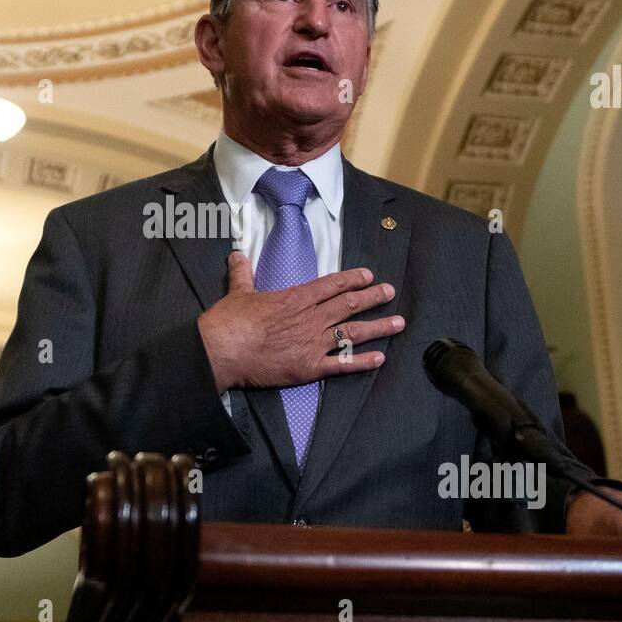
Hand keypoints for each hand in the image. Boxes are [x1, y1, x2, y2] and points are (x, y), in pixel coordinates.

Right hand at [197, 250, 403, 393]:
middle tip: (390, 292)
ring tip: (399, 323)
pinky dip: (362, 362)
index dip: (352, 279)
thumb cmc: (229, 321)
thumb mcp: (238, 292)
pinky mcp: (309, 367)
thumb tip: (237, 254)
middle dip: (373, 297)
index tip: (368, 275)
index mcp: (296, 298)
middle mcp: (311, 318)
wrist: (222, 350)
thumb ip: (243, 273)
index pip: (331, 285)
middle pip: (349, 304)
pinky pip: (342, 365)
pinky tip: (380, 359)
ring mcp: (313, 343)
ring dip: (378, 327)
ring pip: (353, 332)